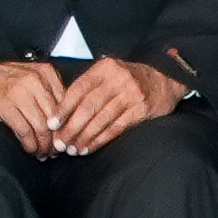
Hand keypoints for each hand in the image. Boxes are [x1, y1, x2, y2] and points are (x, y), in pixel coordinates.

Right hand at [0, 61, 67, 155]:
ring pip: (42, 128)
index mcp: (46, 73)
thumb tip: (64, 121)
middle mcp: (36, 81)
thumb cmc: (3, 78)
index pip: (65, 105)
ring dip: (44, 146)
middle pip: (55, 118)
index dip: (66, 126)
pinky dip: (30, 145)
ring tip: (43, 154)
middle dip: (56, 140)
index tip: (64, 138)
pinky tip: (30, 150)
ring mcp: (20, 93)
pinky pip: (25, 131)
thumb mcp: (31, 77)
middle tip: (55, 151)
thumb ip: (48, 92)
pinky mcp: (5, 105)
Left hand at [47, 55, 187, 154]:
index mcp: (104, 68)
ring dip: (85, 137)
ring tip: (73, 149)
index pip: (78, 89)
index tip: (52, 124)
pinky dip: (101, 139)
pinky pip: (116, 127)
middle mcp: (117, 78)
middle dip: (71, 128)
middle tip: (60, 143)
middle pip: (88, 106)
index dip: (63, 109)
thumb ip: (88, 88)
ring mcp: (131, 93)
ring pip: (101, 119)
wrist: (164, 79)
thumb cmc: (129, 79)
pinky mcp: (141, 109)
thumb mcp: (108, 74)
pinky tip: (91, 147)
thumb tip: (62, 113)